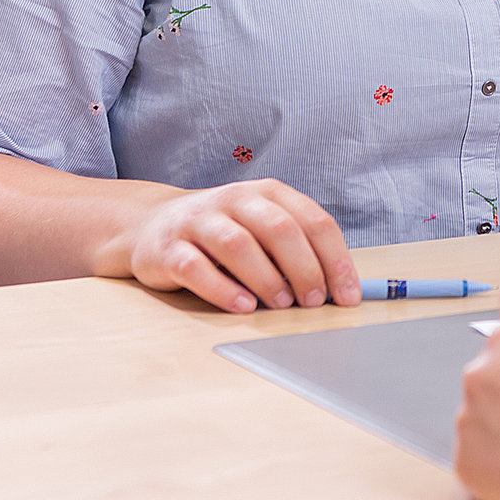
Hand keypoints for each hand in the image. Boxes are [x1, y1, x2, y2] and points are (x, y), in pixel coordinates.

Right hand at [122, 178, 359, 312]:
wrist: (151, 224)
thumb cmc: (223, 232)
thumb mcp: (262, 228)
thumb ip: (296, 249)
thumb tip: (338, 288)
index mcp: (268, 193)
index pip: (314, 221)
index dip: (336, 259)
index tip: (348, 295)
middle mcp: (235, 200)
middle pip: (279, 229)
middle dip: (304, 269)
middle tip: (315, 301)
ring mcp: (199, 222)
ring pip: (238, 245)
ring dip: (267, 279)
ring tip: (282, 305)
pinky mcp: (168, 248)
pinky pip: (196, 268)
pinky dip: (223, 290)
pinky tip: (243, 307)